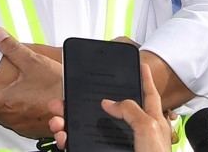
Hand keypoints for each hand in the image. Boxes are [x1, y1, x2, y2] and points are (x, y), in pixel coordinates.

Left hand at [0, 27, 62, 138]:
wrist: (78, 104)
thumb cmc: (57, 86)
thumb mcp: (33, 62)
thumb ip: (12, 47)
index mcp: (5, 102)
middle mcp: (10, 118)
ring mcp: (20, 126)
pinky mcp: (31, 129)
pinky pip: (13, 122)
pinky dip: (9, 113)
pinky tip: (16, 102)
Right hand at [48, 64, 171, 151]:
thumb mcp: (148, 128)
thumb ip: (130, 110)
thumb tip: (110, 103)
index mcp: (150, 121)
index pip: (148, 93)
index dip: (143, 78)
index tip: (138, 64)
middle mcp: (132, 131)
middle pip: (109, 108)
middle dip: (87, 99)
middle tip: (69, 92)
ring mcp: (115, 146)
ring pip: (89, 127)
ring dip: (70, 119)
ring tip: (58, 115)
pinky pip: (81, 145)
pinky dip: (68, 139)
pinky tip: (63, 135)